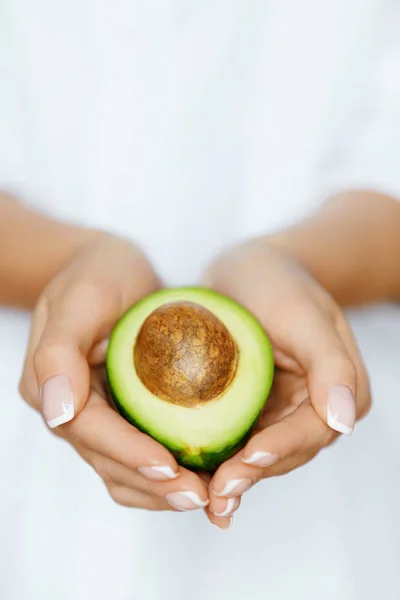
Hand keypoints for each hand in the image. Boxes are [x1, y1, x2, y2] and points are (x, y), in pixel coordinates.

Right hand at [19, 233, 208, 512]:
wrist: (110, 267)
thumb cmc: (97, 273)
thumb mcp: (81, 298)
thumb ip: (59, 351)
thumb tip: (57, 412)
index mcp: (49, 384)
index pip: (90, 430)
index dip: (129, 453)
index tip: (171, 468)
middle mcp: (67, 409)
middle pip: (108, 460)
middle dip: (154, 483)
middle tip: (202, 495)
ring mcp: (92, 416)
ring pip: (122, 470)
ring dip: (161, 489)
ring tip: (207, 495)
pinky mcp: (117, 415)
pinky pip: (136, 456)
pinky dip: (164, 473)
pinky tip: (200, 475)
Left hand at [201, 238, 370, 526]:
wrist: (248, 269)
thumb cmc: (277, 282)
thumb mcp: (305, 315)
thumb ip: (331, 365)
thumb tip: (344, 419)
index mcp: (340, 390)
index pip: (310, 431)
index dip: (276, 452)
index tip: (242, 464)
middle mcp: (315, 408)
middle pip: (285, 453)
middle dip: (250, 476)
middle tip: (216, 499)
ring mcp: (283, 412)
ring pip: (259, 456)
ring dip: (233, 479)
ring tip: (202, 501)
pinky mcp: (253, 410)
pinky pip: (237, 441)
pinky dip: (219, 461)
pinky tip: (194, 481)